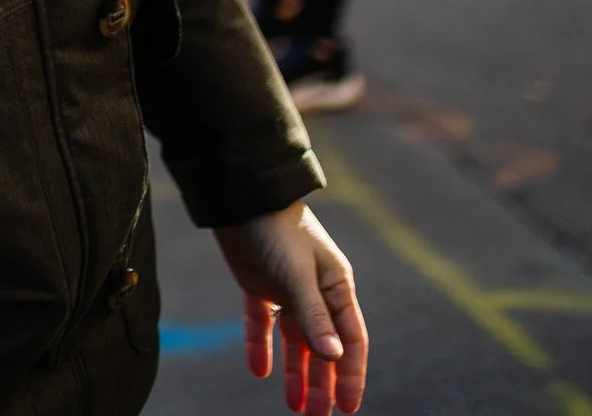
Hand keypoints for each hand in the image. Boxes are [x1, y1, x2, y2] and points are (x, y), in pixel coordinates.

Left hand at [215, 204, 367, 412]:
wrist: (240, 197)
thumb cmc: (277, 231)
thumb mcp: (298, 277)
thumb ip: (315, 317)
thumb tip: (335, 357)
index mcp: (336, 287)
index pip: (350, 340)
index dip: (351, 376)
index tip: (348, 408)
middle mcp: (316, 292)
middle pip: (323, 347)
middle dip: (322, 383)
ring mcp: (287, 289)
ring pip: (295, 340)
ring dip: (295, 372)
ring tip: (295, 407)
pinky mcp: (259, 284)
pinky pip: (263, 323)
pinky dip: (261, 345)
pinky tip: (259, 371)